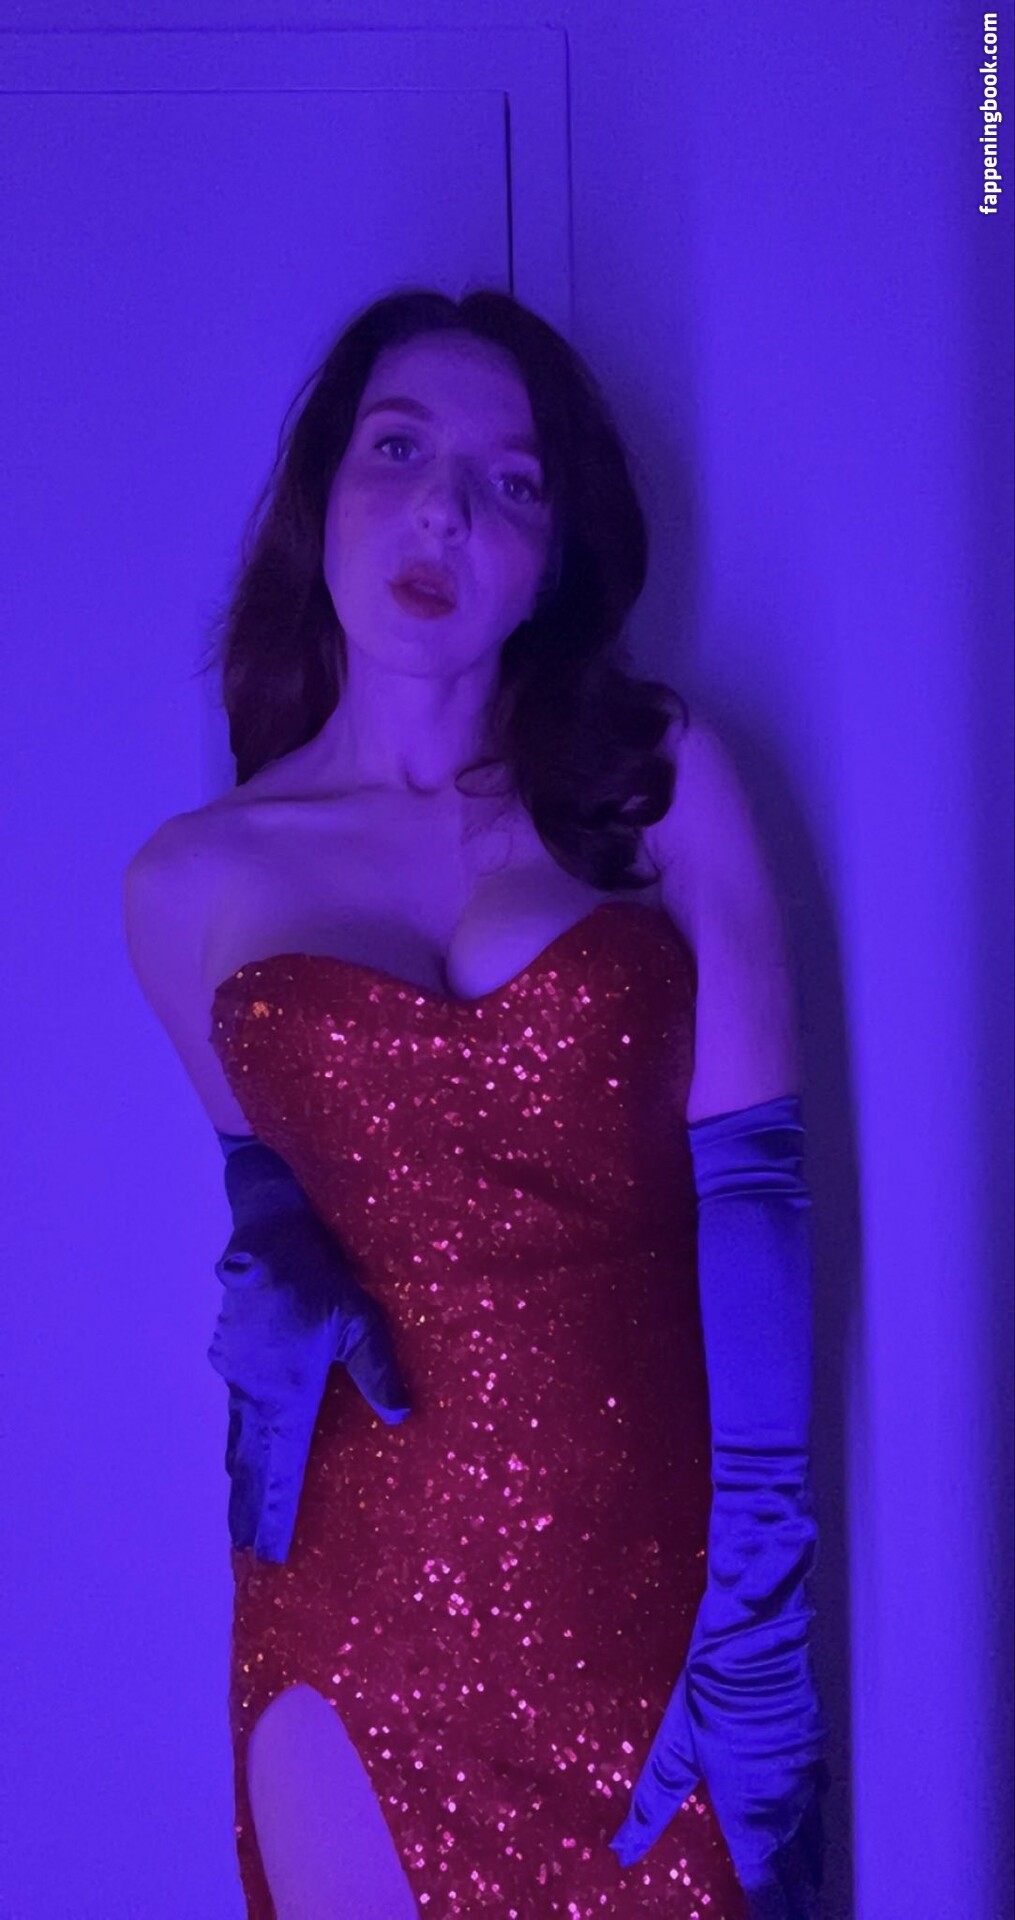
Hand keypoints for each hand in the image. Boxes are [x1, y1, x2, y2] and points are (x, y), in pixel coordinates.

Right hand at [209, 1188, 411, 1560]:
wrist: (266, 1225)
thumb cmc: (319, 1271)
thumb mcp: (359, 1317)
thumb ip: (377, 1369)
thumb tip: (399, 1417)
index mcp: (283, 1391)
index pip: (277, 1467)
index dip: (272, 1514)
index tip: (265, 1555)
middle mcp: (252, 1389)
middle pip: (248, 1460)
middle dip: (247, 1507)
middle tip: (244, 1549)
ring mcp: (236, 1369)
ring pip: (238, 1433)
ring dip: (240, 1472)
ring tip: (238, 1509)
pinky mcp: (232, 1350)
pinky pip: (236, 1405)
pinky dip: (240, 1434)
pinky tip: (246, 1437)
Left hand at [608, 1466, 828, 1911]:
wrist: (759, 1624)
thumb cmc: (712, 1678)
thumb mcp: (674, 1741)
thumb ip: (653, 1803)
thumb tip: (622, 1849)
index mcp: (750, 1804)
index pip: (765, 1877)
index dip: (771, 1908)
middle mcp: (784, 1796)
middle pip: (797, 1865)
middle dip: (797, 1897)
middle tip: (800, 1913)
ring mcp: (802, 1769)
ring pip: (813, 1836)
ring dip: (810, 1869)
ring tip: (812, 1895)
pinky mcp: (810, 1742)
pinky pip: (819, 1802)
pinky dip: (816, 1829)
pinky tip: (813, 1827)